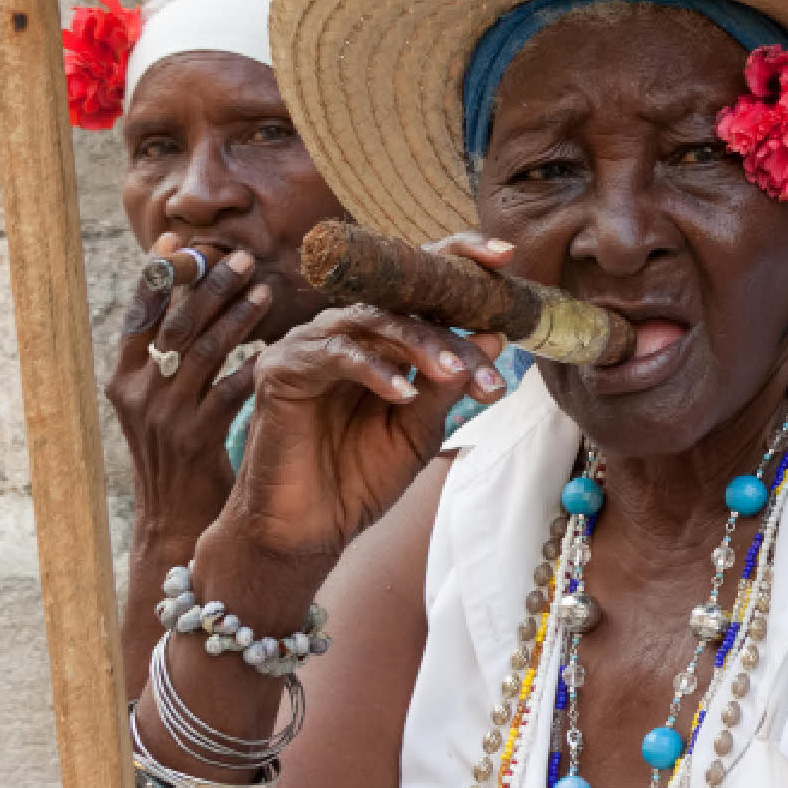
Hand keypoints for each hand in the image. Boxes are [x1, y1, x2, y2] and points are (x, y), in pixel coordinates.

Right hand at [109, 235, 270, 544]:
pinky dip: (256, 363)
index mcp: (123, 377)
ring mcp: (164, 416)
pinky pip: (231, 390)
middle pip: (174, 324)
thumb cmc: (179, 454)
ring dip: (237, 315)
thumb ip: (170, 359)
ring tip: (266, 289)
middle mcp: (136, 392)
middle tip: (241, 257)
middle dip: (207, 286)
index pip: (140, 314)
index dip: (159, 275)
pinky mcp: (196, 438)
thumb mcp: (161, 403)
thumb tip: (192, 299)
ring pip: (204, 351)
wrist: (175, 522)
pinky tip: (282, 343)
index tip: (181, 241)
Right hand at [221, 234, 511, 568]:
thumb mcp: (420, 429)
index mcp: (383, 338)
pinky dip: (374, 370)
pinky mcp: (280, 368)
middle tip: (486, 372)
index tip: (507, 257)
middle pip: (405, 302)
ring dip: (420, 345)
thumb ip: (448, 384)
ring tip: (453, 375)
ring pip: (374, 321)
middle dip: (453, 333)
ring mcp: (311, 344)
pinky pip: (334, 354)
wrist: (309, 529)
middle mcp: (347, 330)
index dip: (461, 258)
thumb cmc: (362, 476)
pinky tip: (402, 394)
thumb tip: (494, 337)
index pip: (422, 284)